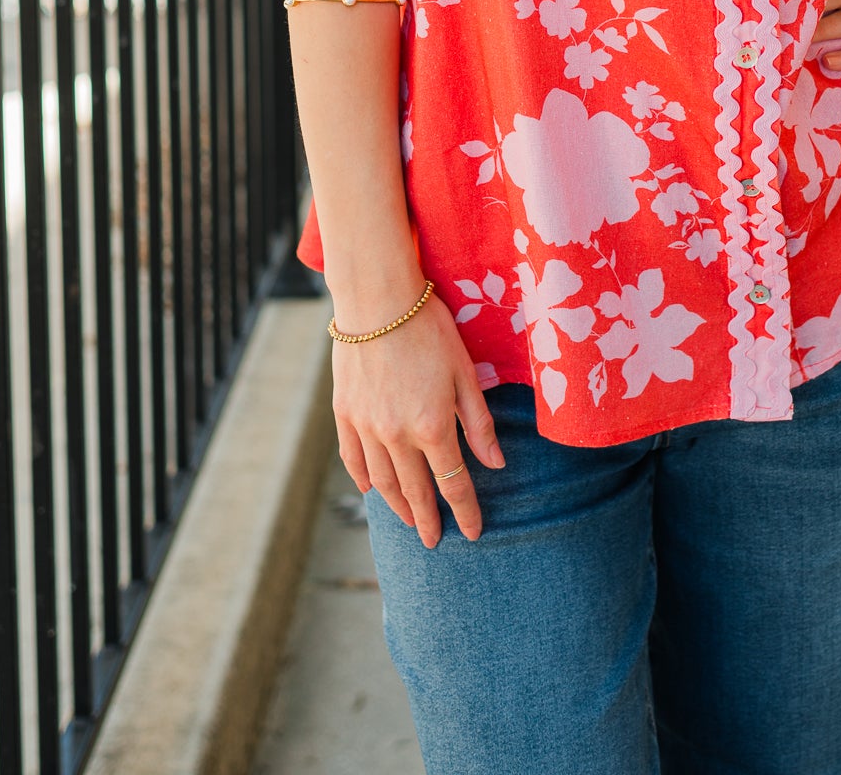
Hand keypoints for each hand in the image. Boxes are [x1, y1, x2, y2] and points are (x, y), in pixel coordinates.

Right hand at [332, 292, 503, 545]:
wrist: (378, 299)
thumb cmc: (430, 328)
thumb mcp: (465, 372)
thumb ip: (478, 423)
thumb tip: (496, 464)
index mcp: (432, 427)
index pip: (452, 484)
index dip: (465, 512)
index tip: (473, 533)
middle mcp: (396, 436)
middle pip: (415, 491)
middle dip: (428, 520)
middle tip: (435, 542)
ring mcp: (366, 427)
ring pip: (383, 481)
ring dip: (397, 506)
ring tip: (409, 521)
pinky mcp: (344, 413)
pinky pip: (352, 458)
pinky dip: (363, 478)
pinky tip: (370, 489)